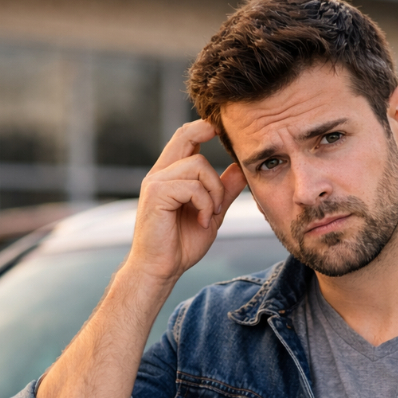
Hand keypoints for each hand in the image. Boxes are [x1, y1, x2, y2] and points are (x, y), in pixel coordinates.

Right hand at [128, 120, 247, 283]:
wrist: (161, 269)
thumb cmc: (181, 244)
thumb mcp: (211, 212)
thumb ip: (223, 190)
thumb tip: (241, 167)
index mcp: (171, 175)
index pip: (185, 139)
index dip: (203, 128)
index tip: (221, 128)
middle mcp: (160, 174)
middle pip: (185, 136)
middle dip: (207, 132)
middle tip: (224, 141)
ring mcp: (156, 182)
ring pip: (199, 166)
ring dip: (214, 191)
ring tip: (211, 214)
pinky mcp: (156, 193)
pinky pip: (193, 186)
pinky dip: (205, 204)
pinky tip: (203, 221)